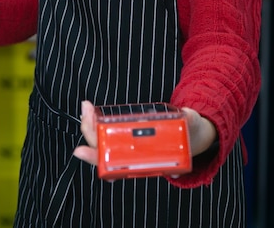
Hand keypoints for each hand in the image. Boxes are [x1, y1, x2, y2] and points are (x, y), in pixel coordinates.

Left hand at [73, 101, 217, 166]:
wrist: (192, 136)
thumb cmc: (189, 136)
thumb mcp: (192, 126)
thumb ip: (190, 122)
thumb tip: (187, 117)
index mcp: (147, 162)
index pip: (117, 165)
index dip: (97, 158)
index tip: (81, 150)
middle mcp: (134, 158)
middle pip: (104, 151)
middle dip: (91, 133)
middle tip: (86, 113)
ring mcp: (129, 147)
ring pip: (103, 142)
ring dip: (91, 126)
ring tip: (85, 108)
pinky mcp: (129, 134)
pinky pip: (108, 133)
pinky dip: (98, 123)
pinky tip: (91, 111)